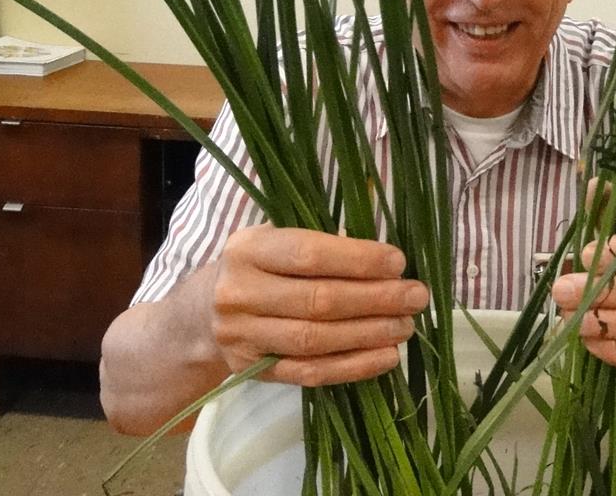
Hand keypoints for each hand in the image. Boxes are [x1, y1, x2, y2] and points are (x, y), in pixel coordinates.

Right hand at [208, 225, 429, 386]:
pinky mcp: (255, 370)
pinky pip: (310, 373)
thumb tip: (385, 262)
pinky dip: (354, 367)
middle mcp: (239, 292)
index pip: (308, 254)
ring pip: (316, 340)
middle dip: (376, 299)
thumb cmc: (256, 268)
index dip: (358, 259)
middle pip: (318, 300)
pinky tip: (386, 357)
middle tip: (415, 297)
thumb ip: (321, 245)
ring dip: (370, 333)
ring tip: (406, 326)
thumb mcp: (274, 241)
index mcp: (248, 249)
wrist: (200, 315)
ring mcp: (243, 336)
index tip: (398, 262)